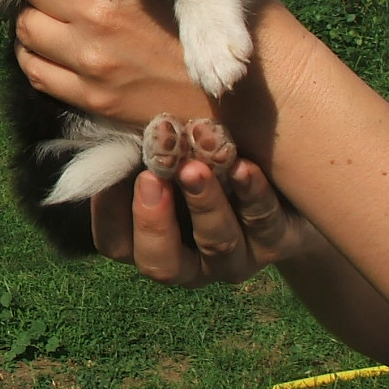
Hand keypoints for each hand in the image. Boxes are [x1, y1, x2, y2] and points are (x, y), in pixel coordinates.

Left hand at [0, 0, 209, 129]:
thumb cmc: (207, 18)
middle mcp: (97, 14)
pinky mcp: (90, 97)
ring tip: (63, 19)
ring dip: (36, 19)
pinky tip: (59, 50)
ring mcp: (90, 60)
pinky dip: (36, 56)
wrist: (240, 89)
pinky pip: (36, 70)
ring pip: (26, 29)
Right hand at [93, 158, 309, 287]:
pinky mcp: (277, 240)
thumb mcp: (168, 154)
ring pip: (217, 244)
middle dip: (153, 221)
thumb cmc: (204, 157)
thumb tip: (107, 126)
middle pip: (161, 263)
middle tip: (150, 178)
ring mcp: (237, 257)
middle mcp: (192, 261)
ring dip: (203, 204)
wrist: (281, 176)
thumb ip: (139, 150)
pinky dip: (252, 194)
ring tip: (195, 168)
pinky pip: (264, 223)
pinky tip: (244, 167)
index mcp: (154, 242)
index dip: (107, 213)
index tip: (109, 173)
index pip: (116, 243)